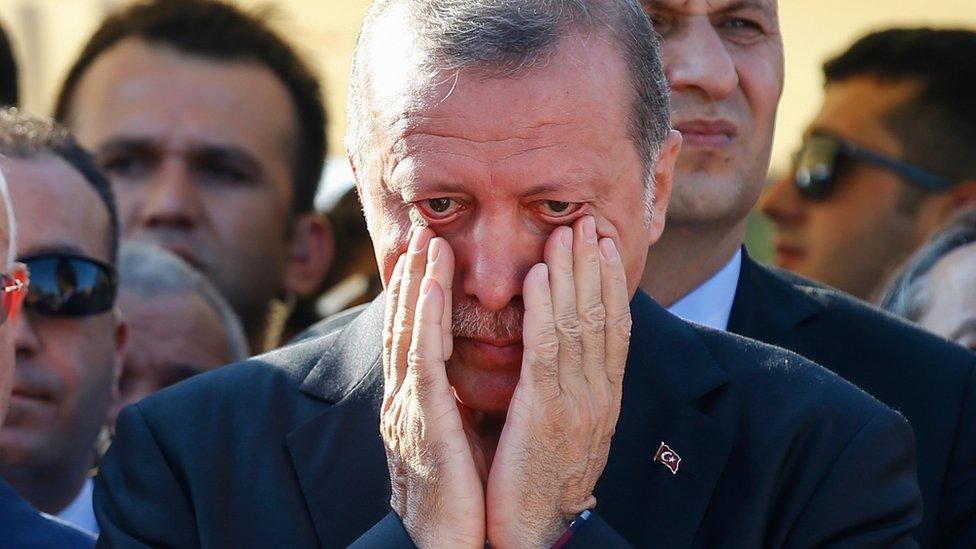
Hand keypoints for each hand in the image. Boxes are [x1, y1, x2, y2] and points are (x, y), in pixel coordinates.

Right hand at [380, 227, 485, 547]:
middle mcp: (405, 400)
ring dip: (415, 283)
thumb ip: (454, 405)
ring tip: (426, 240)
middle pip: (403, 325)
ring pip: (407, 332)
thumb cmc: (456, 500)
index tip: (428, 255)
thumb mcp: (454, 442)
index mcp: (416, 405)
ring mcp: (407, 409)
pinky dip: (421, 318)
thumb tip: (466, 379)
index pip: (414, 337)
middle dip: (411, 276)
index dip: (417, 294)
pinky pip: (420, 361)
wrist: (443, 547)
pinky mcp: (422, 422)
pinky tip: (426, 286)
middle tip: (421, 230)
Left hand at [485, 216, 630, 547]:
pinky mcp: (545, 411)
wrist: (537, 531)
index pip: (614, 328)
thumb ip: (570, 390)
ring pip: (578, 323)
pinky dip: (545, 306)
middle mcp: (599, 394)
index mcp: (604, 397)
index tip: (605, 245)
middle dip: (594, 265)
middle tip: (588, 221)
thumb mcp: (567, 429)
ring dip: (572, 272)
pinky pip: (547, 348)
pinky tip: (540, 275)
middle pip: (601, 315)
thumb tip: (567, 355)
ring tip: (567, 232)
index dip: (611, 283)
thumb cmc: (543, 479)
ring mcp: (577, 402)